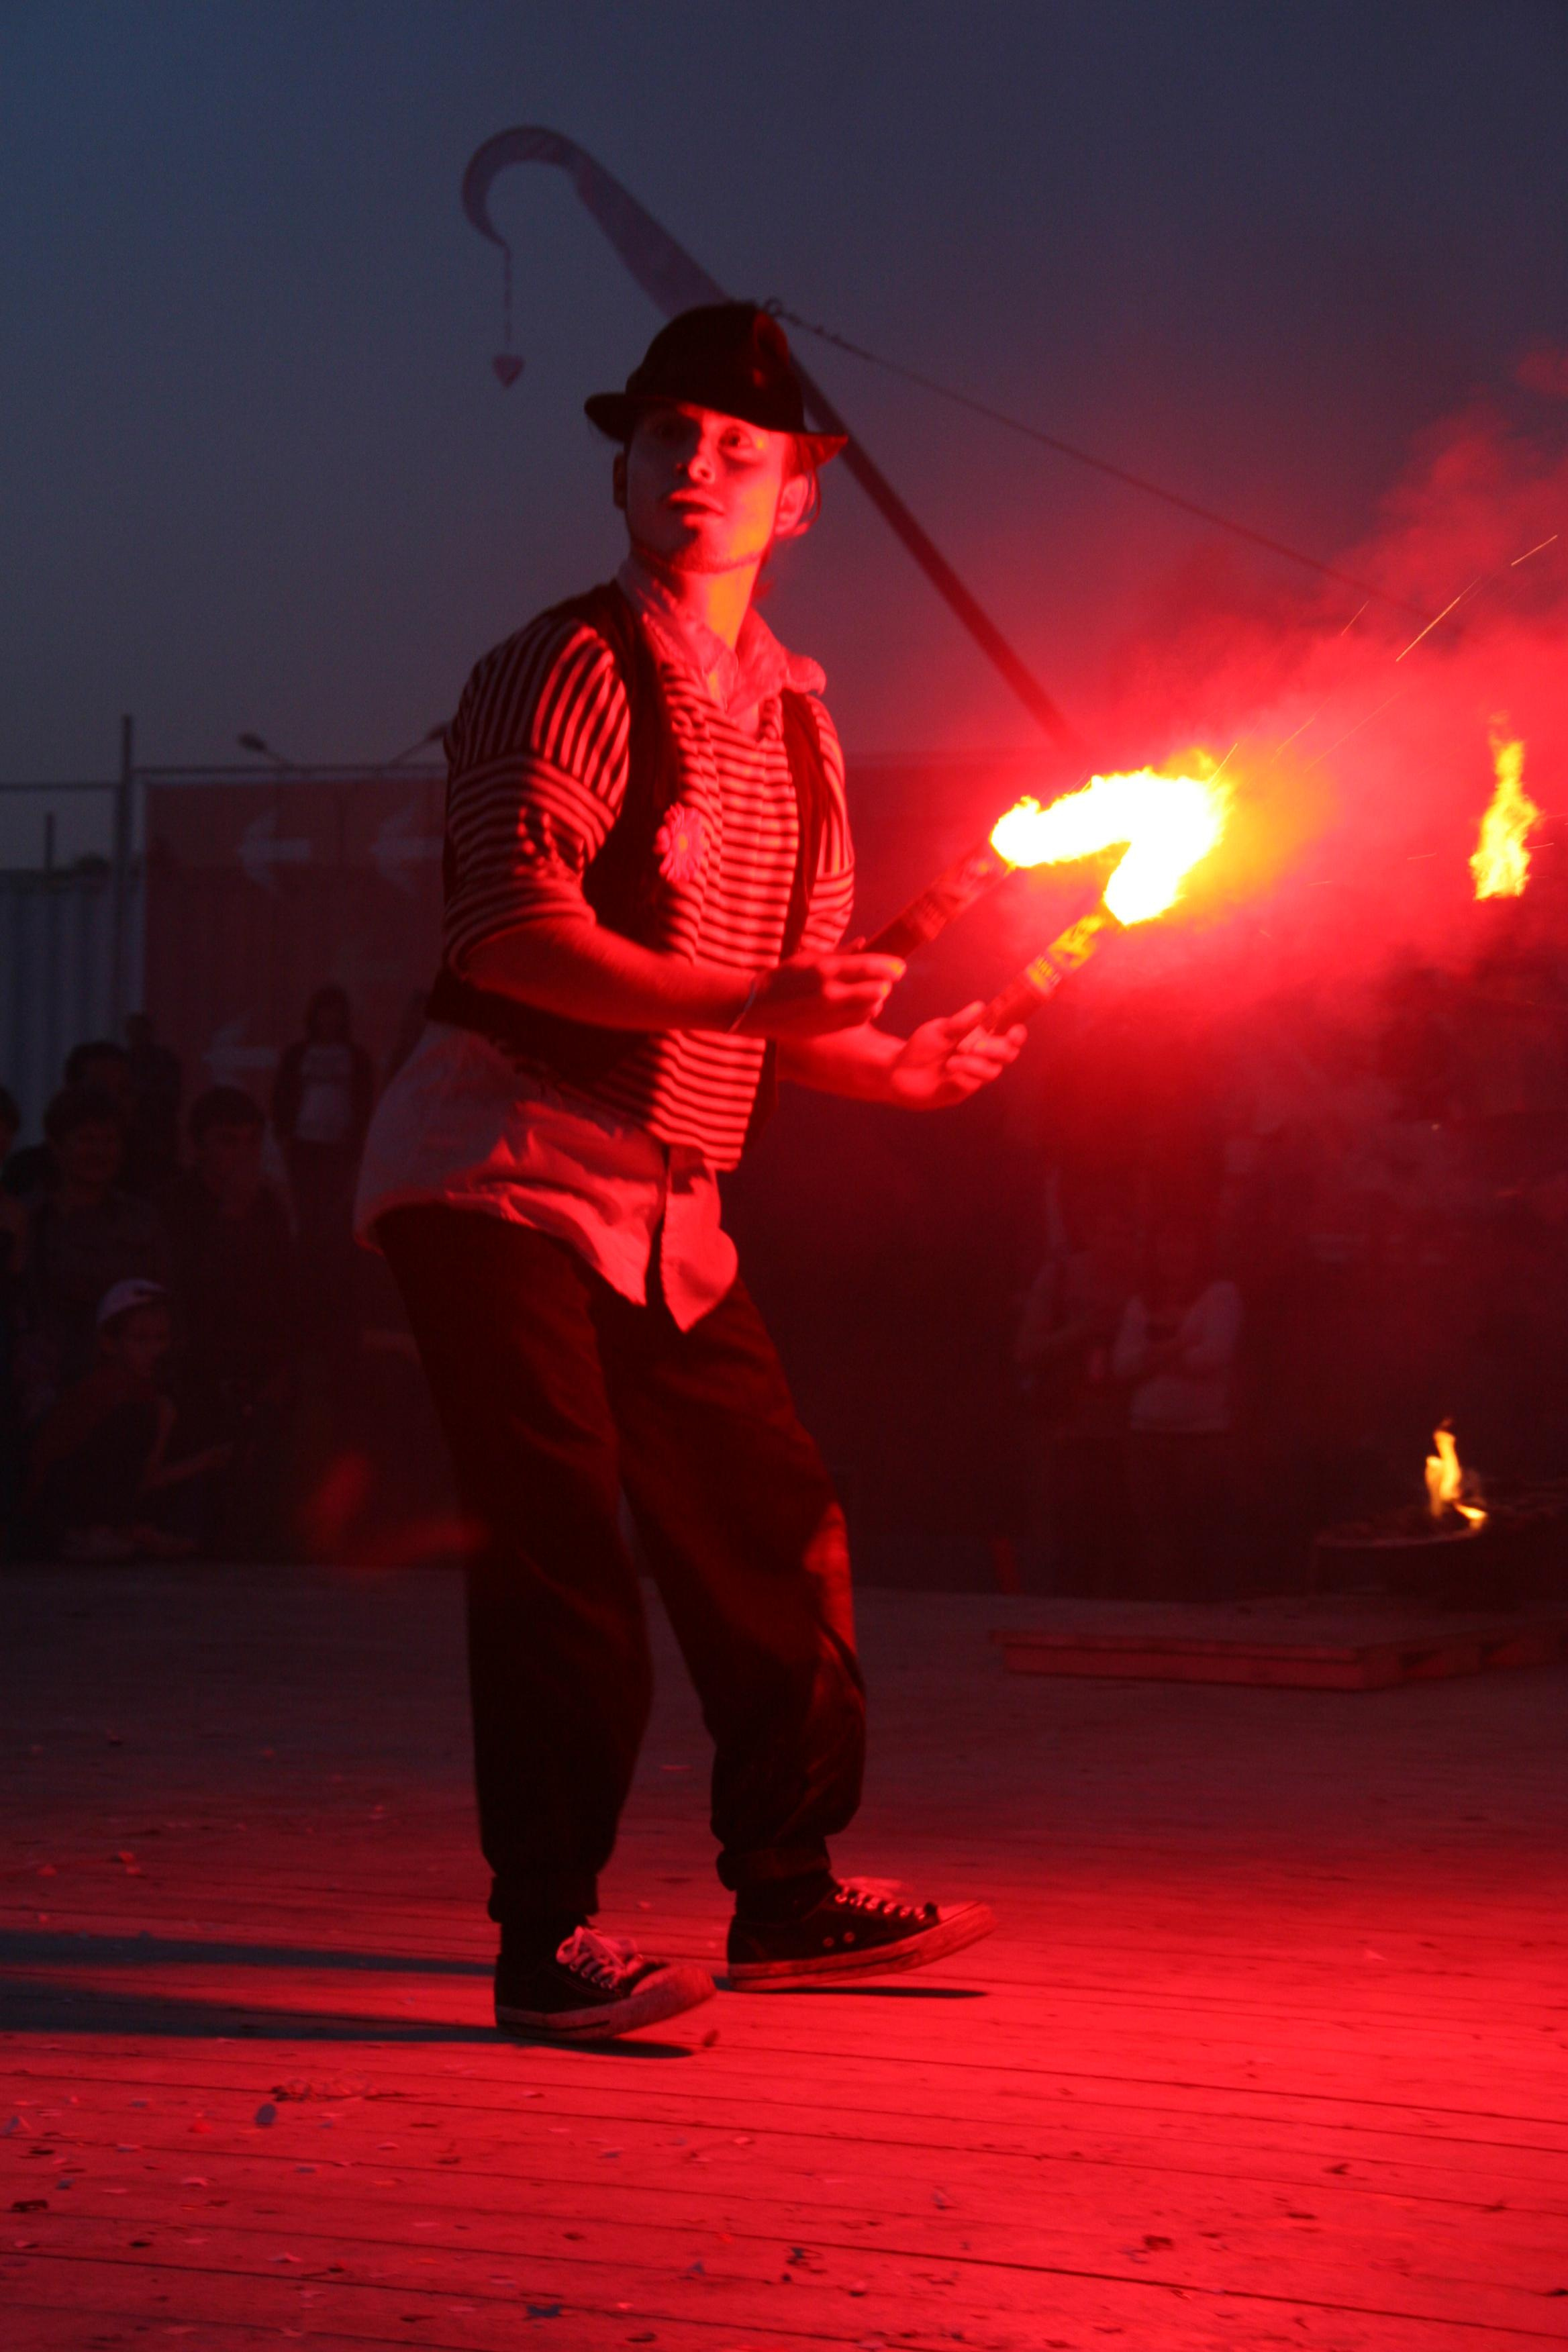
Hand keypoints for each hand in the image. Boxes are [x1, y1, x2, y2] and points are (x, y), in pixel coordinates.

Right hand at [741, 951, 905, 1038]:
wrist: (757, 1008)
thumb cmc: (783, 977)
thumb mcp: (808, 957)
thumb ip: (839, 953)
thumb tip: (864, 943)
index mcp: (825, 969)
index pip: (869, 967)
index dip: (890, 967)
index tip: (900, 967)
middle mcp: (830, 992)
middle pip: (877, 989)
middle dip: (886, 983)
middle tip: (888, 979)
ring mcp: (830, 1013)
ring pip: (872, 1007)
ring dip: (877, 999)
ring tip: (873, 992)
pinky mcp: (829, 1028)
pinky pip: (860, 1020)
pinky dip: (867, 1012)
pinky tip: (862, 1006)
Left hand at [886, 1004, 1026, 1107]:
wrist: (897, 1071)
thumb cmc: (921, 1049)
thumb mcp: (938, 1031)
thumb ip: (960, 1022)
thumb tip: (981, 1007)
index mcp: (979, 1039)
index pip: (1008, 1038)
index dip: (1016, 1035)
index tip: (1014, 1030)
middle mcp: (980, 1059)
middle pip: (1008, 1055)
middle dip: (998, 1049)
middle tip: (977, 1045)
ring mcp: (972, 1077)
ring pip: (992, 1072)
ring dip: (975, 1064)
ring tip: (952, 1061)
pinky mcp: (961, 1091)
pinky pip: (973, 1084)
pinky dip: (964, 1076)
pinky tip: (949, 1072)